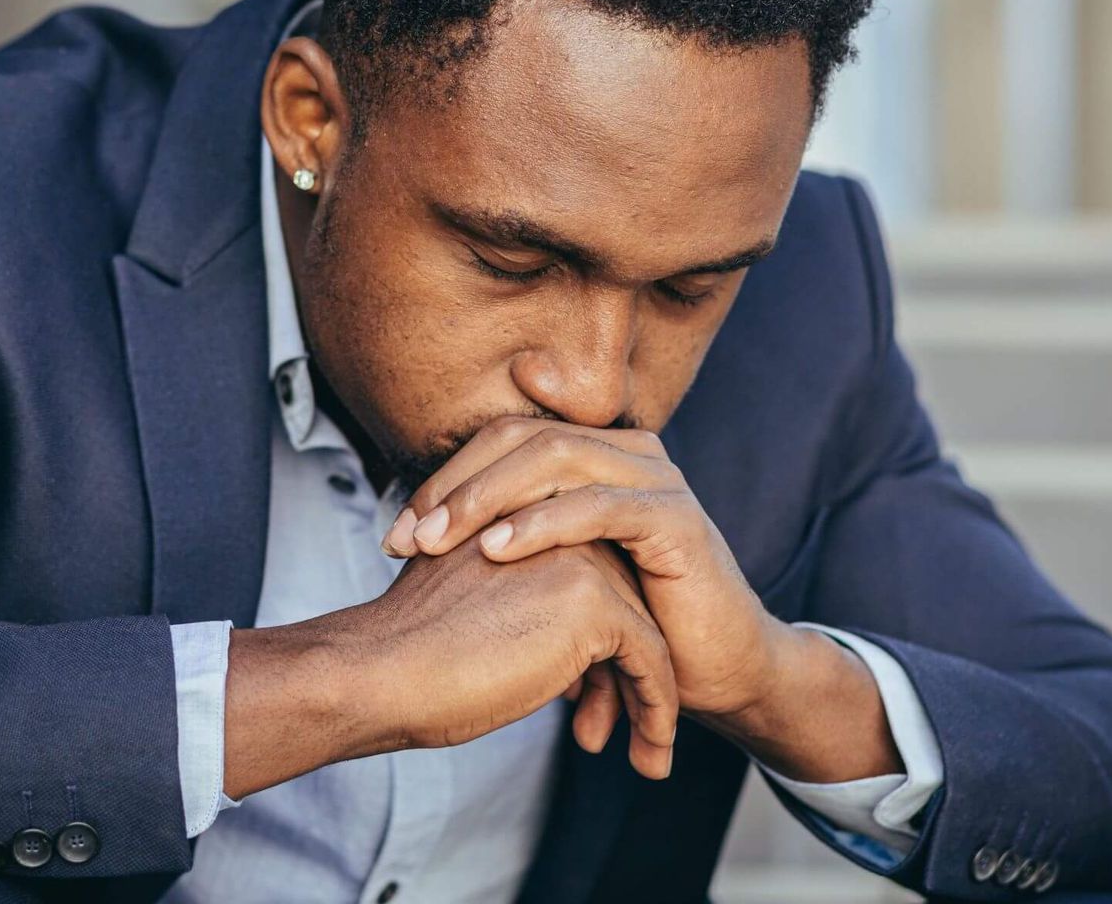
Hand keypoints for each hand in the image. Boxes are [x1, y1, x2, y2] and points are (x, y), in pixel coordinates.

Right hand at [221, 536, 678, 798]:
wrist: (378, 669)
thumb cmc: (404, 652)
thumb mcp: (469, 607)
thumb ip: (517, 608)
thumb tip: (567, 665)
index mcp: (522, 520)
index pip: (589, 580)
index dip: (596, 645)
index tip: (591, 699)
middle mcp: (557, 527)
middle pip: (623, 602)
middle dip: (626, 672)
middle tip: (621, 728)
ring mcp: (580, 560)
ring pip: (644, 632)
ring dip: (650, 697)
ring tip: (648, 752)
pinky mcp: (594, 604)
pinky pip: (650, 660)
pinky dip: (657, 711)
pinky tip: (651, 754)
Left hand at [381, 417, 902, 785]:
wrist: (716, 670)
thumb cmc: (629, 622)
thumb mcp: (558, 573)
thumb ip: (508, 539)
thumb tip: (420, 531)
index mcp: (595, 454)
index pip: (504, 440)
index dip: (445, 477)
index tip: (395, 530)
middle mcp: (625, 453)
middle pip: (522, 439)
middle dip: (454, 486)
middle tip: (404, 535)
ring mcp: (656, 479)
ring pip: (554, 461)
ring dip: (485, 499)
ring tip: (436, 539)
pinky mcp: (676, 519)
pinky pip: (599, 507)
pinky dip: (542, 524)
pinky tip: (496, 549)